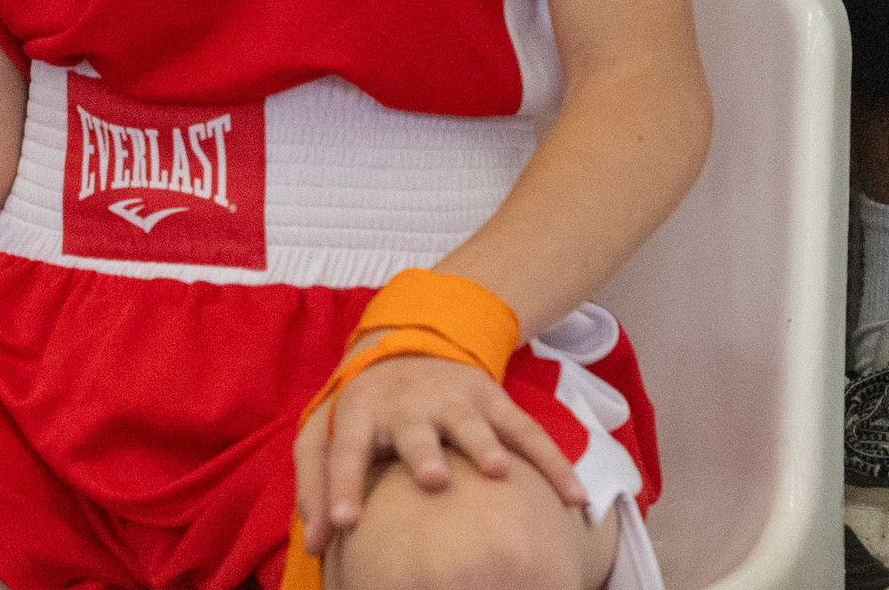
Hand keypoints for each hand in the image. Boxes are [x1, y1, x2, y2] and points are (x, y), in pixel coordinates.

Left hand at [293, 341, 587, 541]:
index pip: (345, 449)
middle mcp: (407, 403)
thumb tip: (314, 545)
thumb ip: (314, 485)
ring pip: (471, 422)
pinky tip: (574, 498)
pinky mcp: (493, 399)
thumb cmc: (365, 409)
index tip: (345, 524)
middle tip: (433, 479)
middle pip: (413, 427)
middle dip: (423, 451)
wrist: (411, 343)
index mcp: (361, 412)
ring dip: (484, 445)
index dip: (342, 486)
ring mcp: (454, 398)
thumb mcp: (326, 432)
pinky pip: (527, 431)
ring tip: (499, 472)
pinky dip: (553, 462)